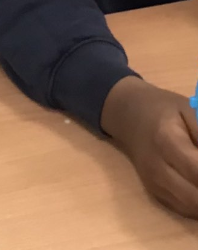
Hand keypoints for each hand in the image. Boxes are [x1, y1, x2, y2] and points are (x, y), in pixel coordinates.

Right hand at [102, 77, 197, 217]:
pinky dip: (197, 201)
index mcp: (165, 139)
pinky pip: (185, 208)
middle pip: (195, 197)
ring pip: (192, 207)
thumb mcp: (190, 110)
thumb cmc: (165, 109)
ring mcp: (153, 183)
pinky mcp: (155, 193)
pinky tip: (196, 181)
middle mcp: (156, 167)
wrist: (128, 114)